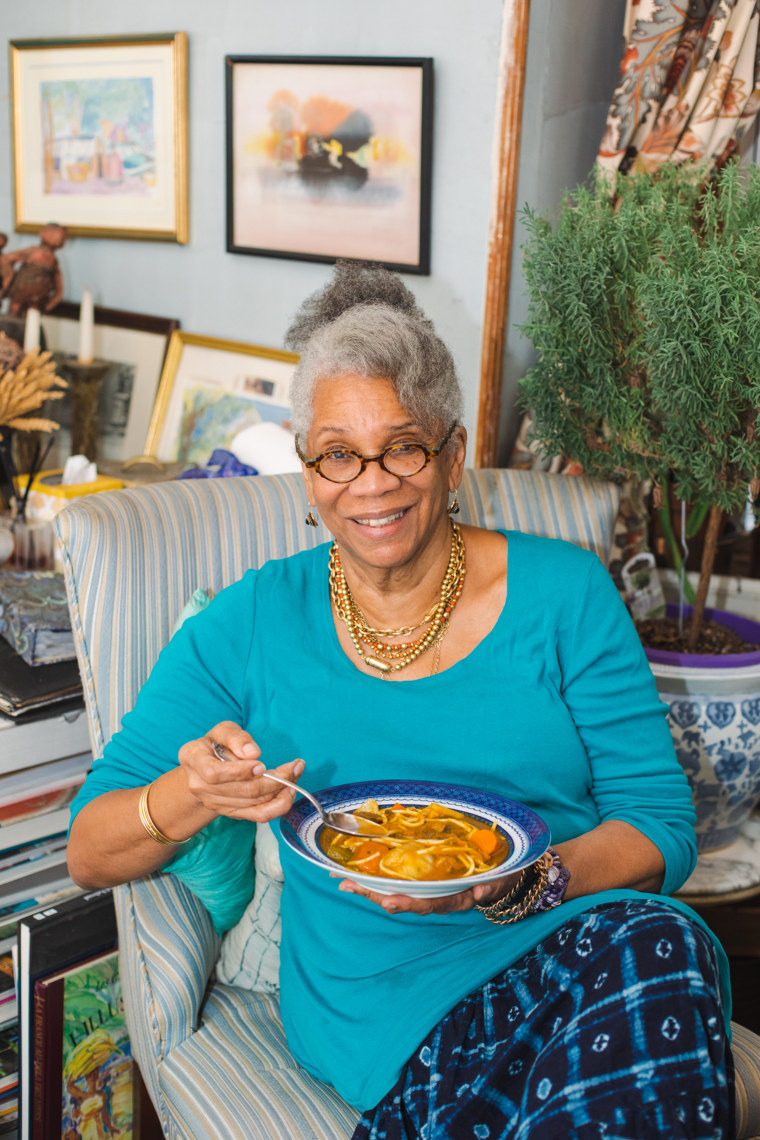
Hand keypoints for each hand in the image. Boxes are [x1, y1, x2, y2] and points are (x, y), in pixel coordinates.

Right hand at [178, 720, 303, 823]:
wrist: (206, 768)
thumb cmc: (216, 745)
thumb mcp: (223, 731)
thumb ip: (236, 737)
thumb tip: (253, 753)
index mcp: (193, 759)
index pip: (214, 773)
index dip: (239, 772)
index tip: (261, 764)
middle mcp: (200, 786)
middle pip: (241, 790)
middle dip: (273, 779)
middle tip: (294, 767)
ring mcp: (215, 803)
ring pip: (253, 802)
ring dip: (280, 789)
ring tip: (295, 773)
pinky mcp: (232, 813)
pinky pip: (258, 815)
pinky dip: (278, 806)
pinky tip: (290, 792)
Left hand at [335, 868, 524, 916]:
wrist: (503, 876)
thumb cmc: (500, 877)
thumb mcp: (500, 881)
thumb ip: (491, 887)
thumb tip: (481, 894)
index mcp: (452, 899)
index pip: (426, 903)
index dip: (406, 903)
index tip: (387, 902)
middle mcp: (435, 895)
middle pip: (401, 897)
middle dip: (373, 893)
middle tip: (346, 886)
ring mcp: (428, 887)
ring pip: (394, 888)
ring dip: (369, 886)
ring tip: (343, 880)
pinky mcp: (424, 876)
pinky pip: (398, 877)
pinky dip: (378, 875)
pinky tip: (358, 872)